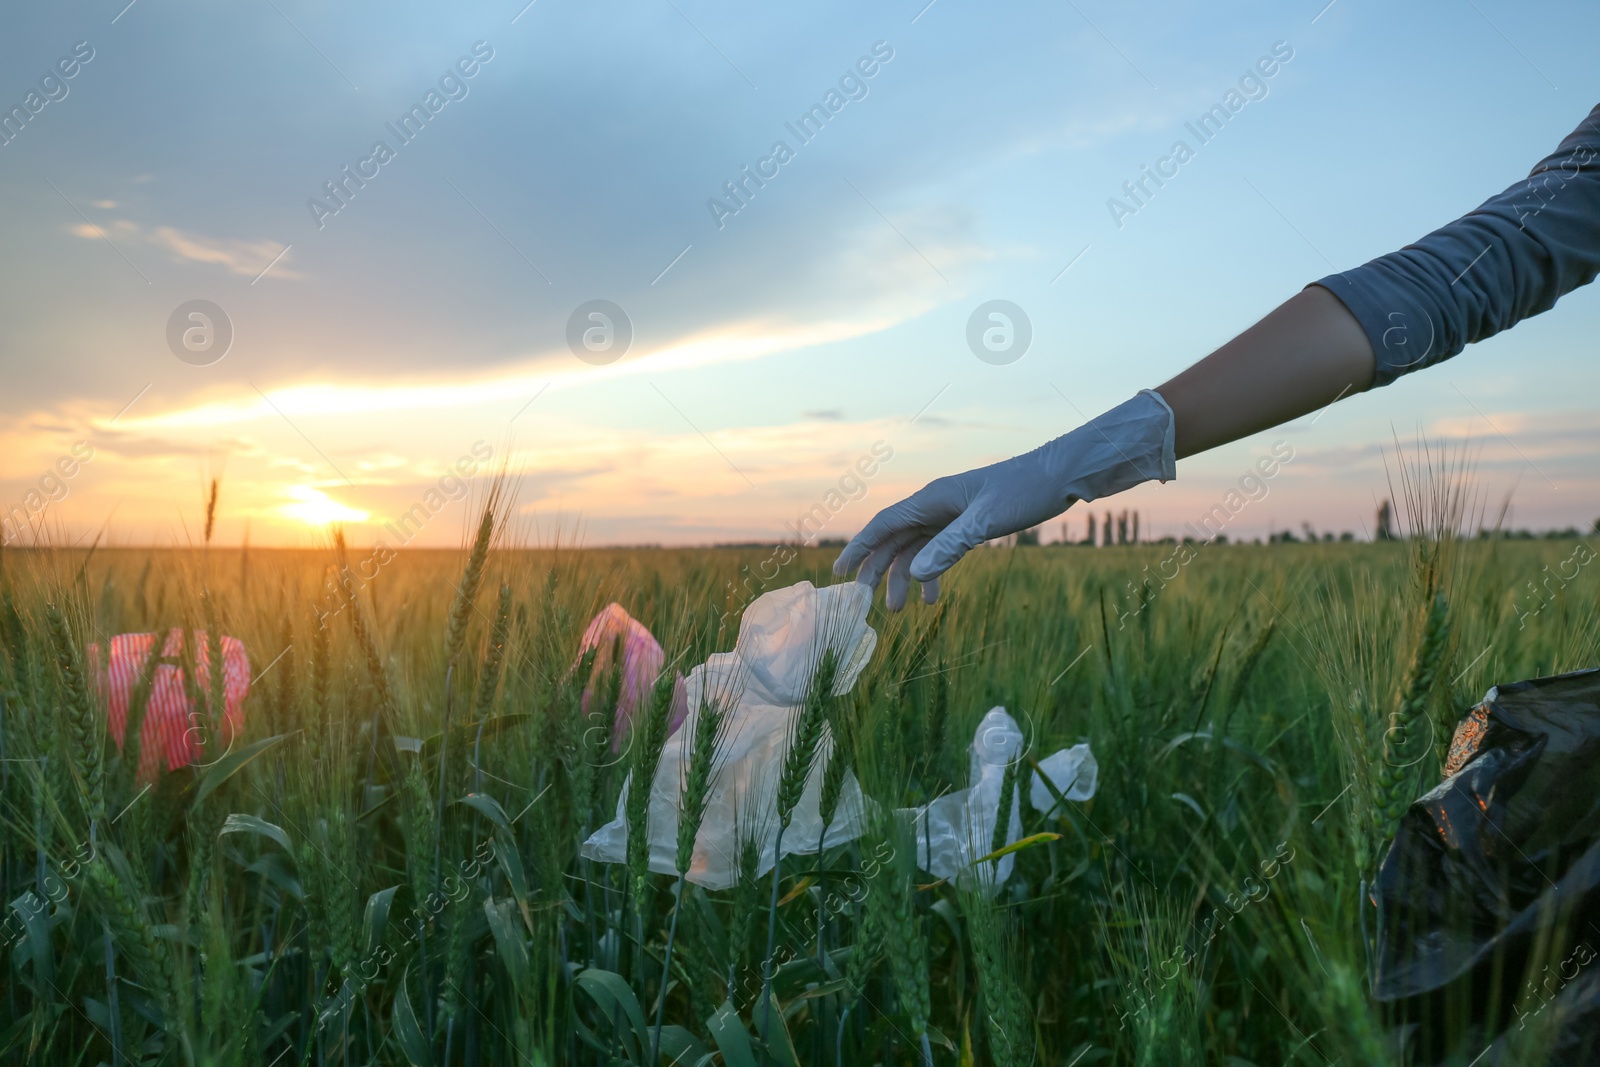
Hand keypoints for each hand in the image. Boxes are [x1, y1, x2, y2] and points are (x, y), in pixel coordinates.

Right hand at [833, 390, 1175, 607]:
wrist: (1064, 474)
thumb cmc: (1027, 490)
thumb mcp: (988, 521)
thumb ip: (950, 546)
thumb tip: (915, 574)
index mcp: (934, 498)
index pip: (884, 524)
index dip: (859, 549)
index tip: (839, 574)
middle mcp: (937, 504)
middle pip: (895, 539)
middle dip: (878, 570)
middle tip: (865, 603)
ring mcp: (953, 513)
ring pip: (916, 548)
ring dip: (905, 577)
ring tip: (899, 610)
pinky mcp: (970, 522)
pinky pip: (939, 549)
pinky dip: (932, 571)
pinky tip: (933, 596)